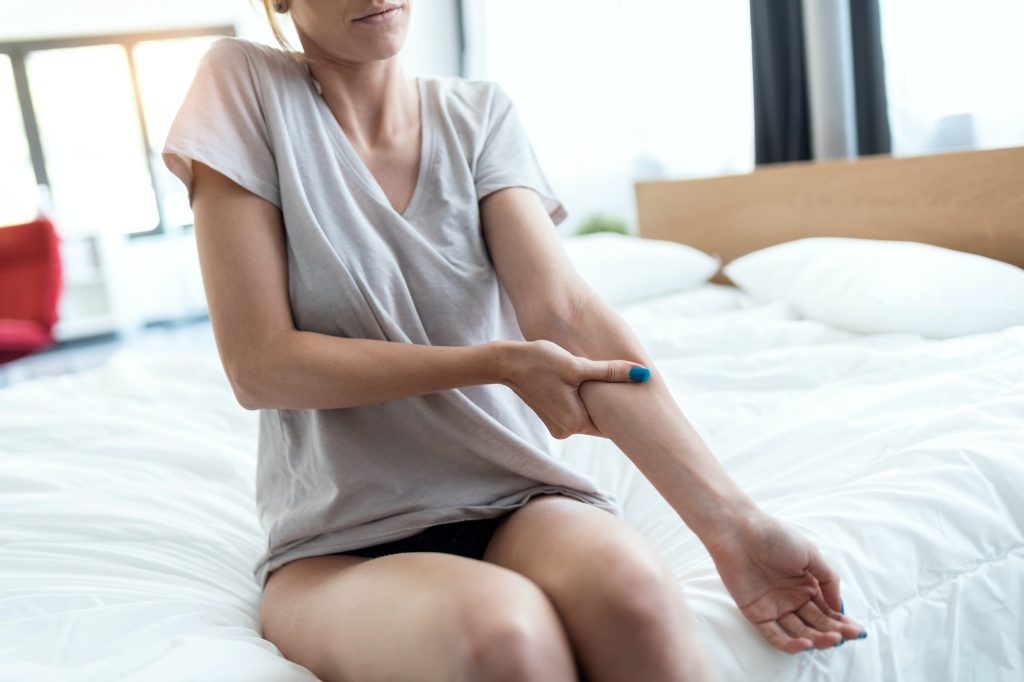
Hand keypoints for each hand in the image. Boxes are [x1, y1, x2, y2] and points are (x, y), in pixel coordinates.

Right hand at [499, 339, 647, 438]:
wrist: (507, 362)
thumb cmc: (540, 361)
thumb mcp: (578, 365)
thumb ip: (611, 371)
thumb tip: (643, 374)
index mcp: (574, 423)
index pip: (612, 426)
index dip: (628, 415)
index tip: (646, 404)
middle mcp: (566, 430)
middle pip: (601, 421)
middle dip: (615, 407)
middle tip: (636, 390)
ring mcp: (557, 426)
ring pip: (589, 415)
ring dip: (598, 402)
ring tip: (615, 386)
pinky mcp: (552, 417)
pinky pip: (577, 412)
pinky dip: (585, 401)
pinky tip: (591, 386)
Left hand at [704, 511, 866, 653]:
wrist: (739, 531)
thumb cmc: (775, 536)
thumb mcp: (810, 553)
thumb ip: (828, 580)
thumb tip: (840, 607)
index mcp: (806, 583)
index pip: (828, 609)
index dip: (842, 621)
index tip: (857, 631)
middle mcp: (792, 598)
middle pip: (816, 623)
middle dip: (834, 631)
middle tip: (848, 637)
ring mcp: (774, 607)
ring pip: (800, 632)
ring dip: (817, 639)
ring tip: (832, 639)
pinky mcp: (756, 614)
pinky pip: (775, 635)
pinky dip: (791, 643)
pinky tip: (807, 643)